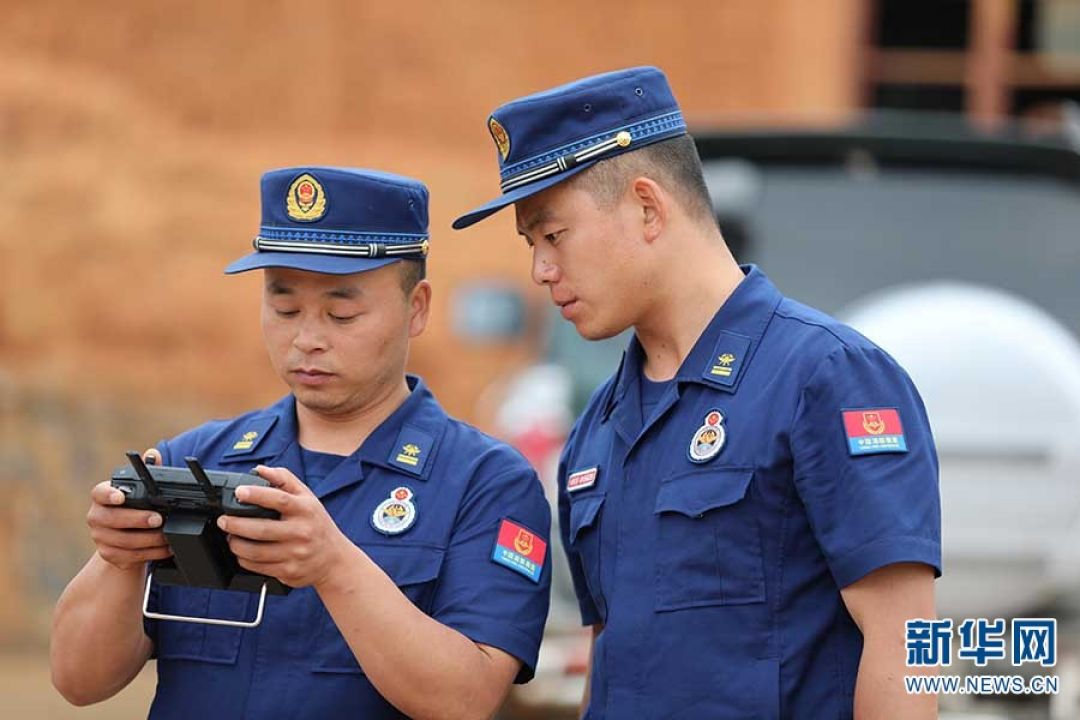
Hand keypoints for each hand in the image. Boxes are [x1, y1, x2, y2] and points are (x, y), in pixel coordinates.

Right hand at [87, 448, 171, 571]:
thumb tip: (153, 454)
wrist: (126, 538)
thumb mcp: (141, 489)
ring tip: (167, 536)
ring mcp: (100, 537)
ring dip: (148, 540)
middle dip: (137, 519)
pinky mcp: (109, 554)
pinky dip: (150, 553)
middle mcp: (96, 517)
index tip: (121, 497)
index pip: (99, 493)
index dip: (108, 495)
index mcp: (102, 497)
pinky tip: (165, 549)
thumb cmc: (134, 507)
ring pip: (123, 541)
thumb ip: (147, 471)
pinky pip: (130, 556)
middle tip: (158, 519)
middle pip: (112, 519)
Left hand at [217, 465, 348, 587]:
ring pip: (256, 551)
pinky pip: (258, 566)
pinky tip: (241, 552)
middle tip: (224, 520)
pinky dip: (243, 559)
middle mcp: (301, 532)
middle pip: (262, 529)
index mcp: (305, 510)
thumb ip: (284, 480)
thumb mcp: (307, 498)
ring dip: (236, 544)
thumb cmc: (317, 525)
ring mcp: (294, 554)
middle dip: (236, 524)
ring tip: (230, 536)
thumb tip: (260, 470)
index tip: (239, 492)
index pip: (279, 500)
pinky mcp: (288, 571)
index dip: (257, 494)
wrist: (334, 560)